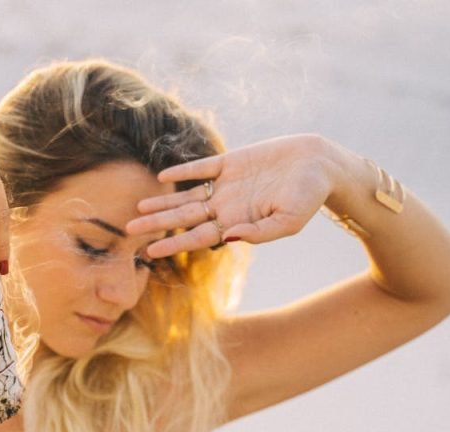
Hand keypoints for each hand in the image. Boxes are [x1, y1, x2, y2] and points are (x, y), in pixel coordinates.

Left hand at [126, 134, 336, 257]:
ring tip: (138, 208)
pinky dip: (183, 170)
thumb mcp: (289, 222)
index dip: (173, 245)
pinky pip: (203, 167)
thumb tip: (230, 238)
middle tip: (128, 231)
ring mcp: (227, 185)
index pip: (197, 238)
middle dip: (157, 225)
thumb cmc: (309, 198)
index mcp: (237, 224)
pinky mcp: (232, 161)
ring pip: (187, 196)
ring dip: (163, 202)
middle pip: (184, 219)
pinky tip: (162, 176)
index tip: (149, 253)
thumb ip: (260, 233)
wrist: (321, 165)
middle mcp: (227, 207)